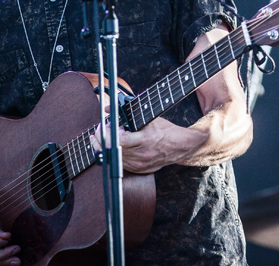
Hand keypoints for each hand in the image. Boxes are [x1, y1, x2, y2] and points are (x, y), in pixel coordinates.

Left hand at [90, 116, 207, 174]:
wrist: (180, 147)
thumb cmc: (165, 130)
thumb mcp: (149, 117)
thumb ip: (128, 112)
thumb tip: (108, 108)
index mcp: (145, 140)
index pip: (119, 140)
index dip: (107, 134)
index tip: (103, 126)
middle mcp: (141, 155)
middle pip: (113, 150)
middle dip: (101, 139)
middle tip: (99, 131)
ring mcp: (139, 165)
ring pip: (113, 158)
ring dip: (105, 147)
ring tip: (106, 137)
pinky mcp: (138, 170)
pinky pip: (120, 163)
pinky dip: (114, 154)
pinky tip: (115, 146)